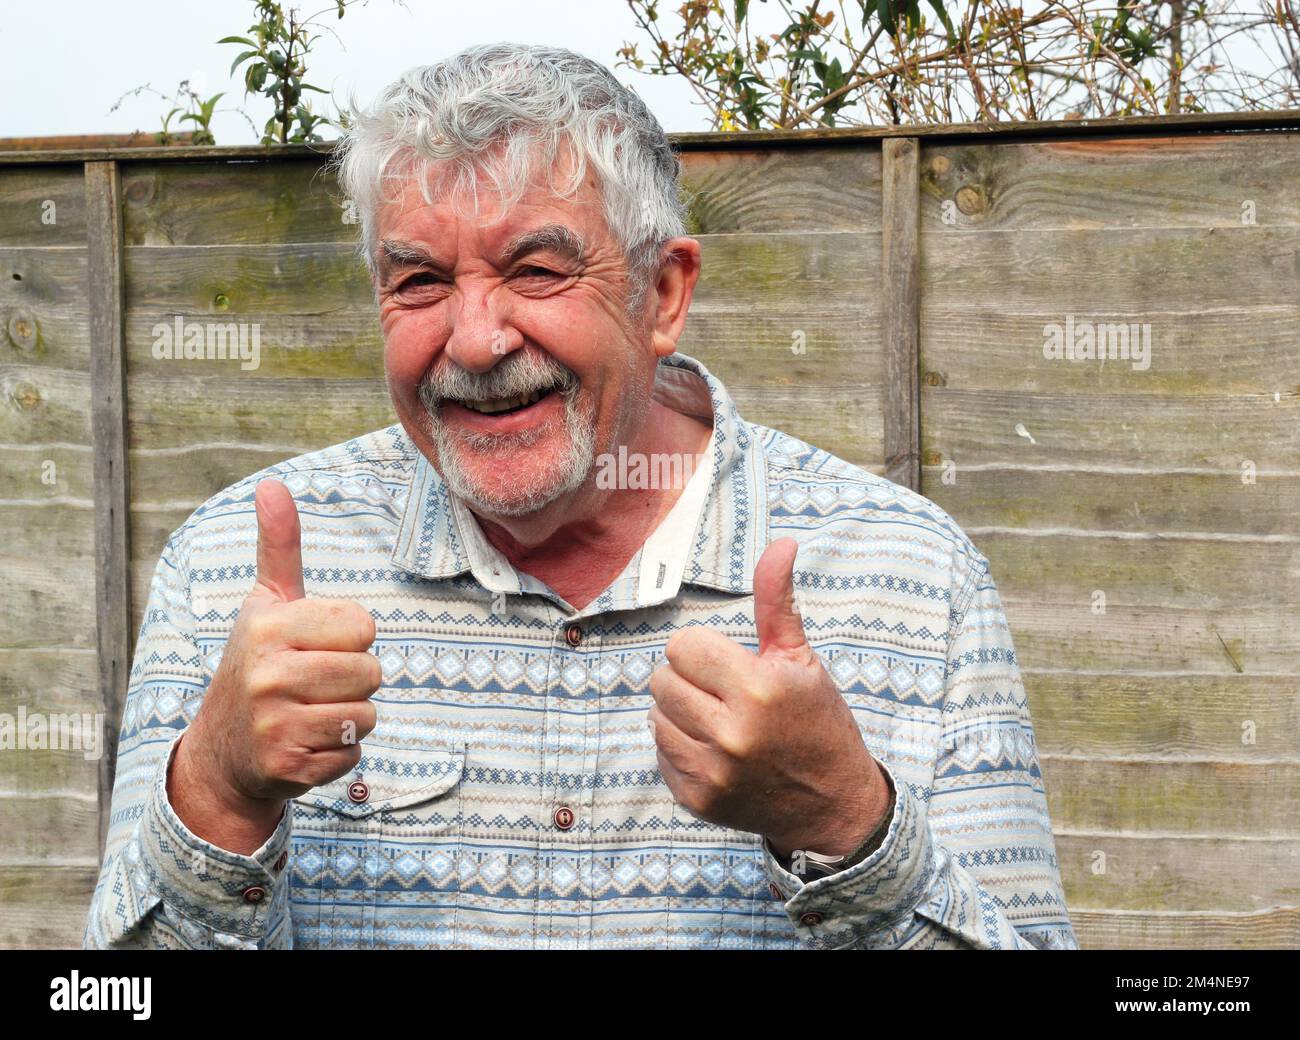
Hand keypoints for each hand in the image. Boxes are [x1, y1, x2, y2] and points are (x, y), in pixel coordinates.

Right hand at [169, 478, 380, 852]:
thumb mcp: (266, 603)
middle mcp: (267, 674)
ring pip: (365, 715)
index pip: (364, 626)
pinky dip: (338, 754)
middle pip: (371, 672)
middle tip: (314, 684)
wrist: (222, 751)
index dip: (351, 637)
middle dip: (354, 680)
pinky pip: (353, 755)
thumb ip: (279, 547)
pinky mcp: (288, 768)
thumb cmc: (258, 663)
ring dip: (349, 718)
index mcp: (268, 626)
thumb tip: (272, 485)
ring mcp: (274, 724)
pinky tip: (305, 744)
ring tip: (310, 712)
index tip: (317, 645)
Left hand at [648, 537, 890, 857]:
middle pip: (663, 679)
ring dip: (681, 713)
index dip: (706, 650)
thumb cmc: (817, 720)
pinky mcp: (697, 800)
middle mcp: (732, 734)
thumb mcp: (801, 658)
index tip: (731, 665)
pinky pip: (660, 753)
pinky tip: (716, 752)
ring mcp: (712, 773)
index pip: (682, 646)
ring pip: (656, 716)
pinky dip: (681, 749)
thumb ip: (777, 601)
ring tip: (720, 721)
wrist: (833, 805)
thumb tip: (781, 543)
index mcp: (758, 690)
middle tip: (725, 694)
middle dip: (690, 679)